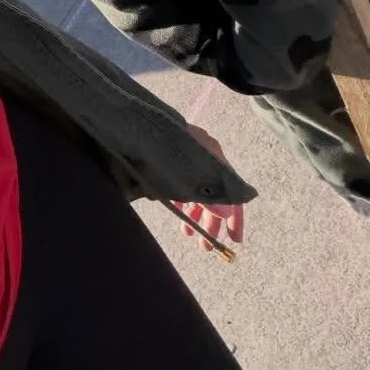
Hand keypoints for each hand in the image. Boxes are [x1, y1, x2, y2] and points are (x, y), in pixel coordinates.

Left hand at [171, 125, 245, 254]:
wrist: (134, 123)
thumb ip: (207, 195)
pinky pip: (185, 179)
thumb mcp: (185, 178)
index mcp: (214, 158)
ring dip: (196, 212)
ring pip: (199, 188)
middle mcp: (205, 154)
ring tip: (187, 234)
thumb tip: (229, 213)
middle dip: (211, 221)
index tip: (234, 241)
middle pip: (216, 193)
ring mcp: (189, 153)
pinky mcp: (172, 153)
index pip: (233, 193)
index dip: (235, 219)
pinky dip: (184, 196)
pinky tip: (179, 211)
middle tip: (204, 246)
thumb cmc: (159, 150)